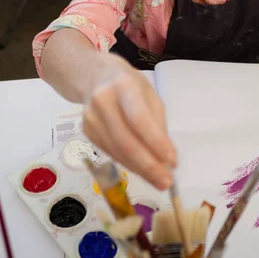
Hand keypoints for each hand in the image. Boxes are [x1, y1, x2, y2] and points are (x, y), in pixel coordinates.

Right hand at [82, 54, 176, 189]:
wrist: (95, 76)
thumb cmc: (129, 84)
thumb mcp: (150, 95)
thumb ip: (158, 124)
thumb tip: (166, 159)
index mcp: (123, 85)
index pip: (139, 118)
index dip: (155, 142)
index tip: (172, 161)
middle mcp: (102, 101)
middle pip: (125, 140)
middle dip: (148, 165)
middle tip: (167, 181)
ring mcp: (91, 117)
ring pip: (117, 151)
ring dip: (140, 170)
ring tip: (159, 181)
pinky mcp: (86, 131)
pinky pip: (110, 152)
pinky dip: (128, 164)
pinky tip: (143, 171)